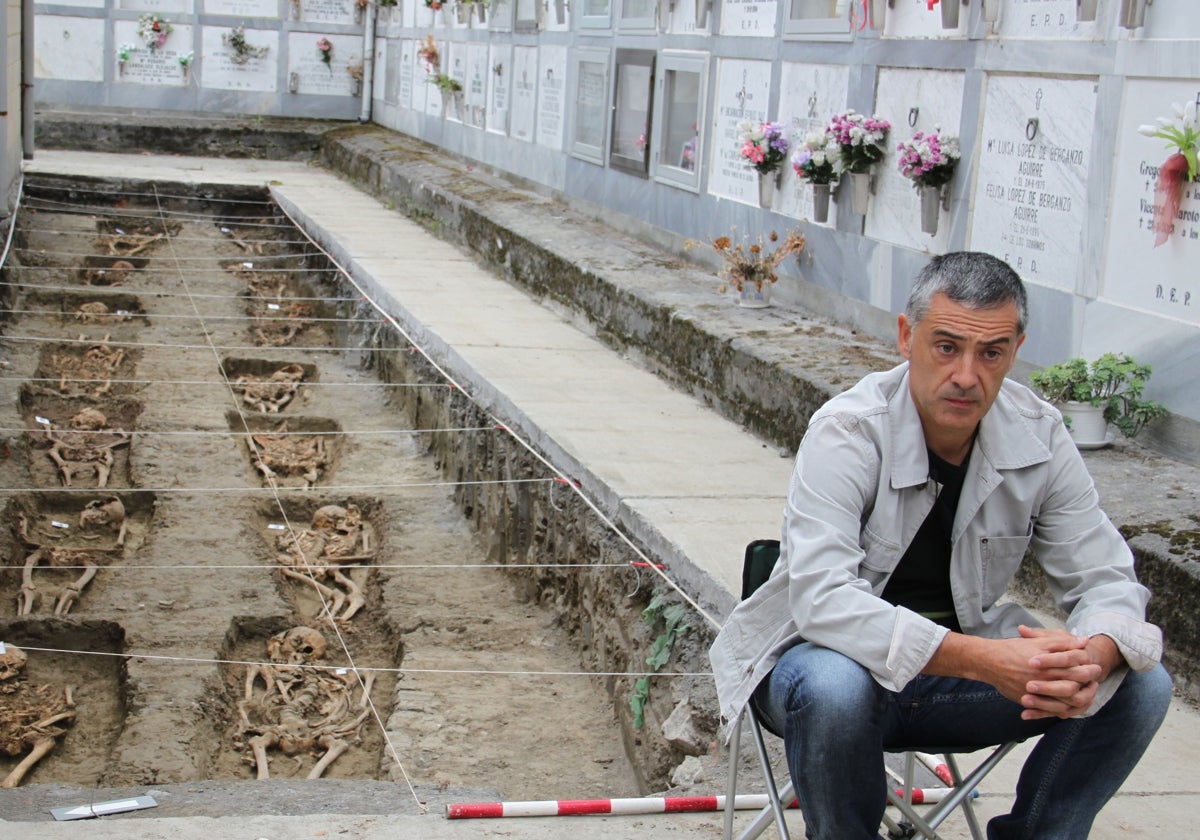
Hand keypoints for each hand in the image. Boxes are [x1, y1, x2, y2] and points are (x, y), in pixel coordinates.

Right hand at [925, 626, 1109, 720]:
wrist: (989, 661)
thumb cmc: (1014, 649)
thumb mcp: (1039, 642)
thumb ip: (1062, 642)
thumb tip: (1083, 641)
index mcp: (1049, 662)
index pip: (1077, 667)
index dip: (1089, 667)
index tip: (1094, 667)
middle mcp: (1045, 678)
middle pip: (1075, 685)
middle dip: (1087, 684)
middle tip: (1094, 682)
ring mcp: (1037, 691)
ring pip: (1066, 701)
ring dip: (1078, 699)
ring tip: (1084, 695)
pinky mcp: (1029, 700)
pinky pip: (1050, 710)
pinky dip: (1061, 709)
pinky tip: (1067, 705)